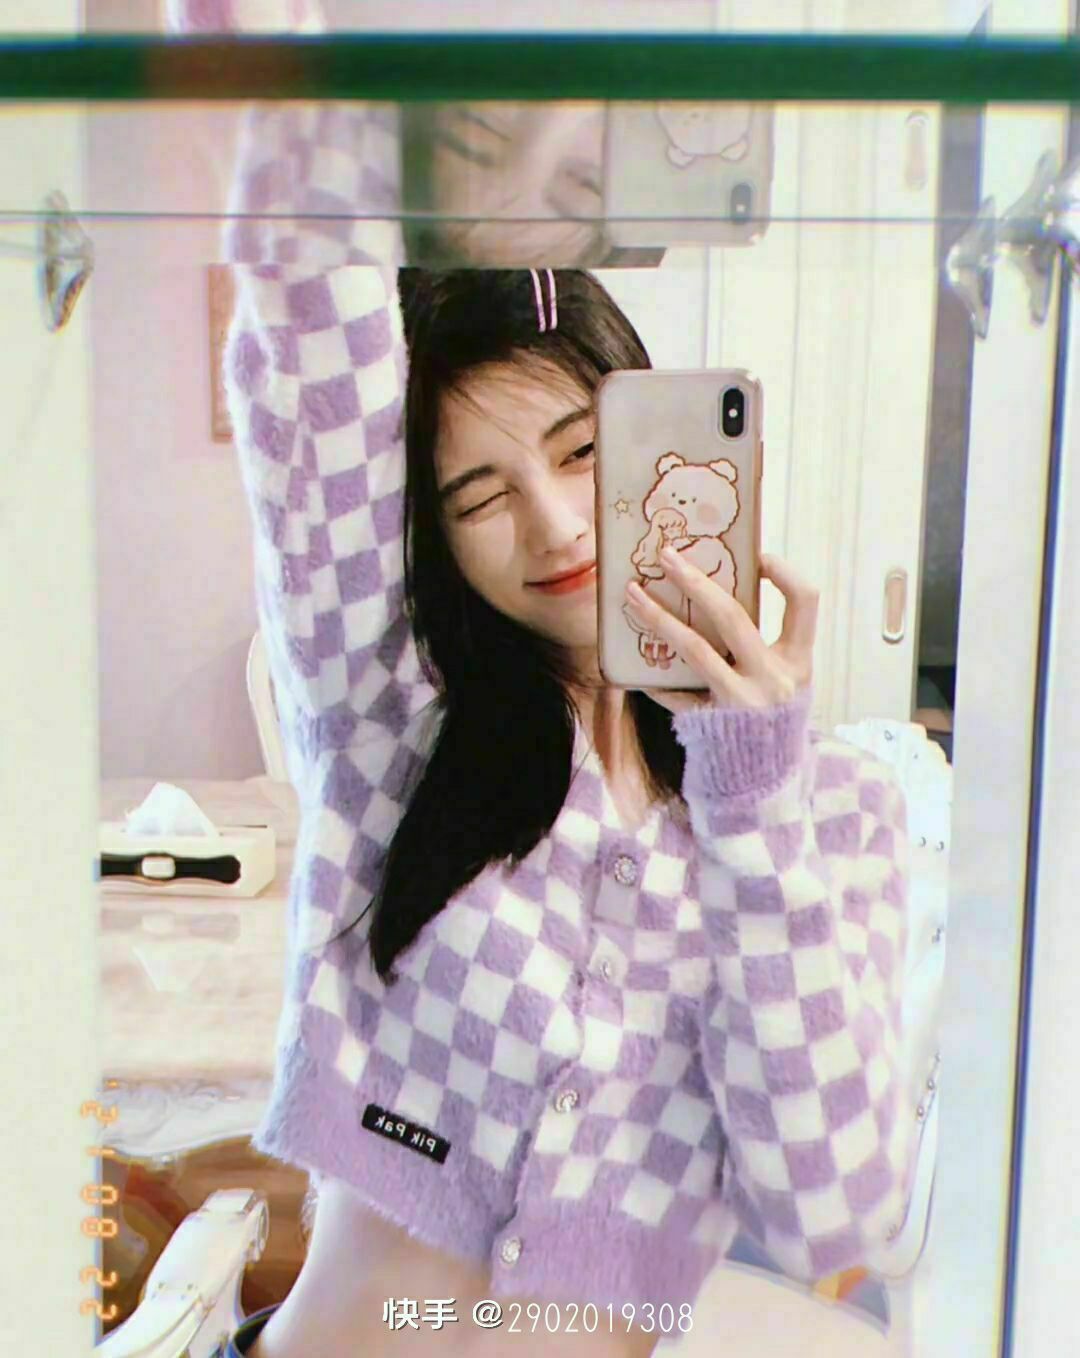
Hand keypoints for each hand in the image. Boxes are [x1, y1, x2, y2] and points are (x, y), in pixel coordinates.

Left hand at [624, 547, 817, 714]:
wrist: (767, 783)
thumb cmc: (772, 722)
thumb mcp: (786, 683)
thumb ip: (766, 647)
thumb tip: (718, 594)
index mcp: (799, 662)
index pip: (805, 601)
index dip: (783, 572)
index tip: (756, 556)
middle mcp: (774, 679)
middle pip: (732, 616)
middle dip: (694, 580)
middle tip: (666, 555)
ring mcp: (742, 702)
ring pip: (694, 647)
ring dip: (659, 616)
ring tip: (633, 594)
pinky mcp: (712, 722)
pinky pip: (674, 691)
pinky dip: (653, 677)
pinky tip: (630, 665)